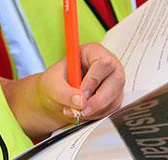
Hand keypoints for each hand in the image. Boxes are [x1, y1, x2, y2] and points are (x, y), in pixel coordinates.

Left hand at [1, 43, 123, 138]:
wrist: (55, 96)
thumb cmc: (54, 83)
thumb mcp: (52, 85)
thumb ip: (64, 92)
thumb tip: (80, 101)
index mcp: (93, 52)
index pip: (103, 63)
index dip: (93, 80)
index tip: (81, 93)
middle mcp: (108, 65)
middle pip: (116, 81)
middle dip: (97, 100)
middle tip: (82, 110)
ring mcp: (113, 81)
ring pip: (115, 97)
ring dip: (95, 110)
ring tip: (76, 111)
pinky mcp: (114, 96)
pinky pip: (112, 108)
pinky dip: (97, 115)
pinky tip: (84, 113)